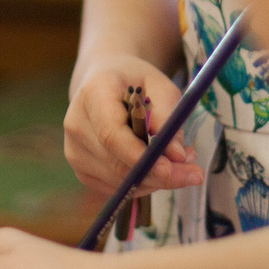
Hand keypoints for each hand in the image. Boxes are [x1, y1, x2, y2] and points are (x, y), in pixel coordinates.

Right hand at [66, 58, 201, 196]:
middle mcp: (76, 124)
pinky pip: (116, 187)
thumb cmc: (136, 82)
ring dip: (155, 179)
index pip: (111, 134)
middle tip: (195, 174)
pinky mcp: (81, 169)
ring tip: (180, 162)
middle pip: (116, 163)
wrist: (104, 83)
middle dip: (158, 175)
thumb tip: (177, 156)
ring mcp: (74, 150)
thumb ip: (169, 118)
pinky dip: (142, 183)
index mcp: (93, 94)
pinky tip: (157, 166)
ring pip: (119, 180)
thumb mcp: (160, 87)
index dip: (140, 155)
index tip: (170, 168)